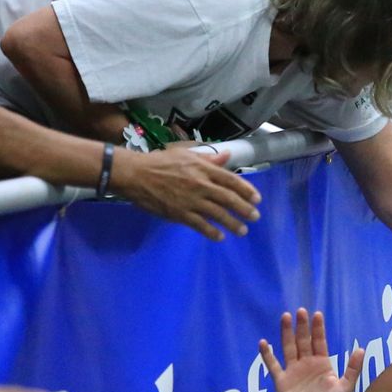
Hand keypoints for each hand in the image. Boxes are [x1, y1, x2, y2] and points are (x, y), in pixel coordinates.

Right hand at [112, 148, 261, 240]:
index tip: (257, 199)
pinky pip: (200, 225)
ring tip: (242, 231)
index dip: (247, 190)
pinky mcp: (180, 213)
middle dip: (245, 209)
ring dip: (233, 224)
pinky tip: (220, 237)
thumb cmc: (160, 162)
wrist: (134, 174)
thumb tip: (228, 156)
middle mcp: (200, 185)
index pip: (231, 180)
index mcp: (203, 169)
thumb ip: (208, 158)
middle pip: (229, 199)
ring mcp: (191, 200)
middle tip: (255, 217)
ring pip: (218, 214)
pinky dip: (212, 232)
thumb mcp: (185, 154)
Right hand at [259, 309, 364, 391]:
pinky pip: (273, 366)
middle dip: (302, 326)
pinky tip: (263, 343)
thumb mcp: (345, 389)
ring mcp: (293, 372)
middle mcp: (306, 365)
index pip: (320, 342)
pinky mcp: (281, 382)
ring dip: (286, 334)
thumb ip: (352, 369)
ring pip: (288, 348)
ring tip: (285, 317)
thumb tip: (360, 348)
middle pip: (303, 341)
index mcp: (322, 364)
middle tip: (300, 311)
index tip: (317, 314)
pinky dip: (267, 355)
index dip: (318, 329)